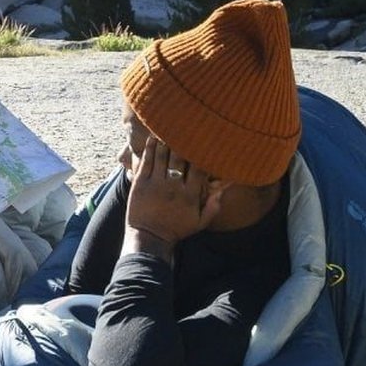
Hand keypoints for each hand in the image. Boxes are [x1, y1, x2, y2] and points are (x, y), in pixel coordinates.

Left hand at [124, 137, 224, 257]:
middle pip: (180, 158)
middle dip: (183, 142)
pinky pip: (147, 161)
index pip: (199, 168)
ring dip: (165, 140)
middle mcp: (174, 187)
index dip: (201, 154)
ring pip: (162, 156)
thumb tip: (225, 189)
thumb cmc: (176, 229)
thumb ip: (214, 206)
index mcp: (190, 195)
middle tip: (185, 129)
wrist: (149, 237)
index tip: (203, 142)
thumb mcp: (200, 222)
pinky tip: (153, 137)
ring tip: (168, 128)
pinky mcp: (141, 183)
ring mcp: (156, 184)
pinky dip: (150, 148)